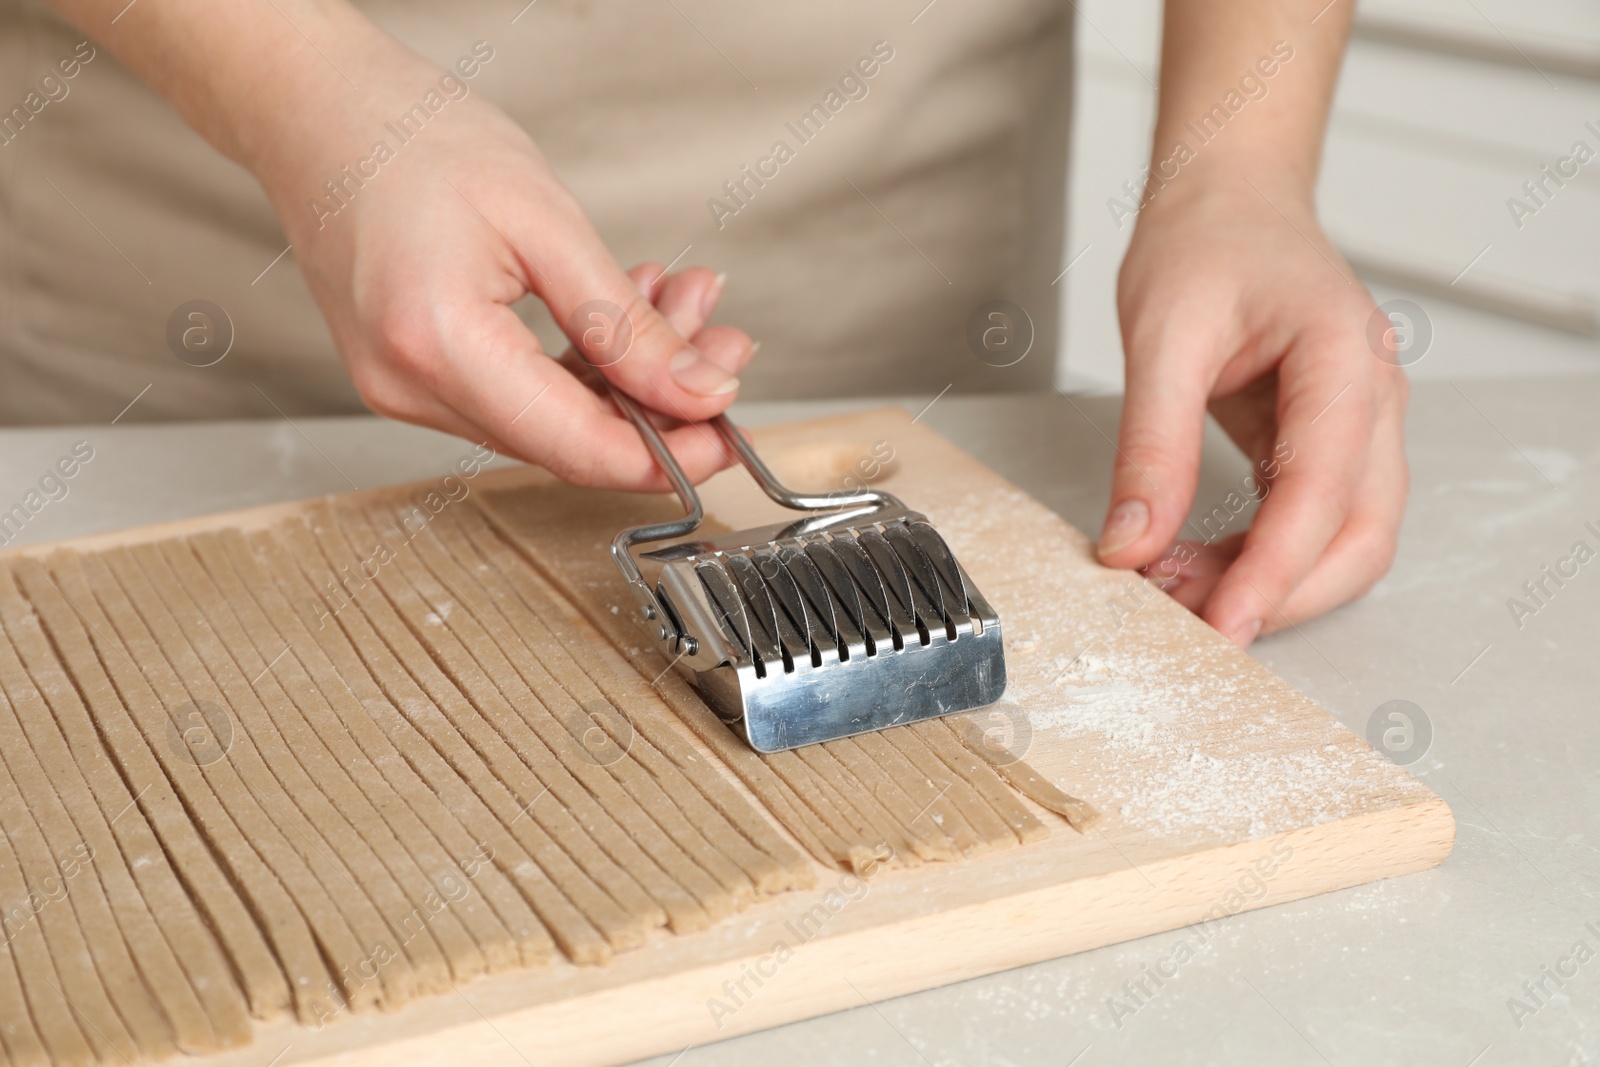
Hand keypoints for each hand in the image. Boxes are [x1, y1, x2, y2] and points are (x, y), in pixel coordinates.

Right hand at [252, 34, 753, 490]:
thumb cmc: (410, 138)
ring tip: (683, 303)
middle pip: (570, 439)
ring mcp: (405, 388)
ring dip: (629, 374)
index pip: (577, 446)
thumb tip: (697, 393)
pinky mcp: (414, 376)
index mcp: (437, 345)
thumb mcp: (546, 221)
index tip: (730, 434)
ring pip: (552, 419)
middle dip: (661, 400)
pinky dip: (582, 363)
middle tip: (725, 345)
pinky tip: (624, 312)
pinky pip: (519, 396)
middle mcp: (409, 386)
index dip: (669, 456)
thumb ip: (626, 325)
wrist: (318, 111)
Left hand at [1096, 182, 1408, 646]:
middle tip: (1191, 625)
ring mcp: (1357, 427)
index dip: (1274, 570)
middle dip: (1280, 594)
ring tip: (1170, 590)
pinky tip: (1184, 560)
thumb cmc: (1205, 241)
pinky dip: (1251, 556)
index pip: (1324, 491)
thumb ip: (1151, 446)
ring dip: (1263, 581)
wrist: (1226, 199)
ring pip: (1341, 541)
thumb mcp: (1161, 337)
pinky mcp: (1322, 445)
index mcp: (1346, 360)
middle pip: (1360, 538)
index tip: (1222, 624)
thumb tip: (1129, 546)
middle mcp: (1372, 401)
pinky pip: (1303, 522)